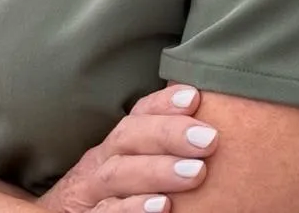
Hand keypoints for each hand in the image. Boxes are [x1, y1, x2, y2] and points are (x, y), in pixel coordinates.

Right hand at [38, 85, 216, 212]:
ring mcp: (89, 194)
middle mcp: (98, 165)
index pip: (136, 117)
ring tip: (196, 172)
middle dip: (168, 133)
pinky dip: (132, 208)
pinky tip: (162, 207)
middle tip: (209, 138)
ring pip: (117, 174)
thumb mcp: (126, 171)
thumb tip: (206, 135)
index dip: (162, 103)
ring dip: (157, 170)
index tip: (194, 96)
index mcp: (112, 148)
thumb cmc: (107, 199)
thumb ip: (155, 154)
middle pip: (127, 138)